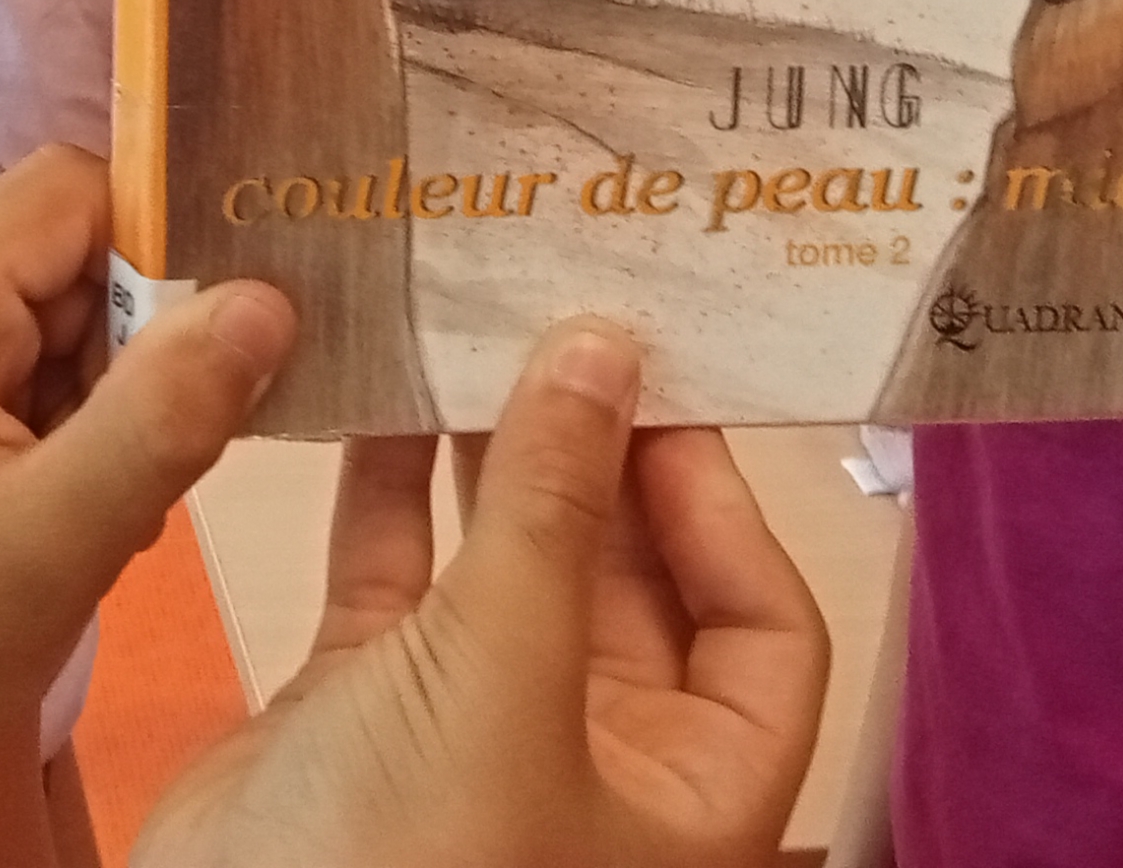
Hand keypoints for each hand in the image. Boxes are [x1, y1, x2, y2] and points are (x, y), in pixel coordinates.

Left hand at [0, 144, 295, 862]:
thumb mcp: (47, 551)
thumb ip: (163, 416)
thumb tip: (270, 297)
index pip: (79, 193)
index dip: (166, 256)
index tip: (213, 363)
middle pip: (73, 248)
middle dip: (140, 345)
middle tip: (149, 466)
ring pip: (58, 304)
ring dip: (108, 392)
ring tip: (98, 506)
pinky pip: (19, 350)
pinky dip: (66, 417)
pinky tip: (60, 507)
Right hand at [135, 319, 829, 867]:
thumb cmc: (406, 865)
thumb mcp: (505, 683)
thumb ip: (554, 510)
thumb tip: (601, 346)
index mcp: (688, 800)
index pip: (762, 627)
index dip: (723, 503)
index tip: (665, 377)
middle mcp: (595, 762)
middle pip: (632, 573)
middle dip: (599, 448)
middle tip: (566, 310)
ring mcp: (473, 734)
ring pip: (508, 560)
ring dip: (492, 449)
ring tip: (477, 320)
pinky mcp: (360, 713)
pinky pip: (396, 575)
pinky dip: (388, 486)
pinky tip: (378, 384)